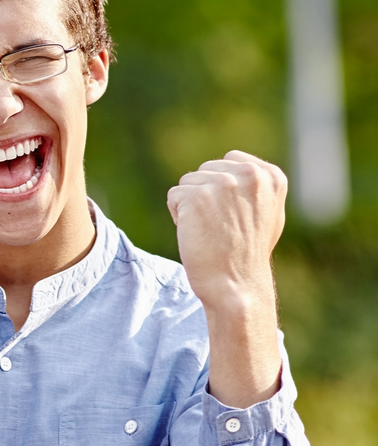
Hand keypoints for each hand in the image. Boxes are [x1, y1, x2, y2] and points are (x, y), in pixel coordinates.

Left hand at [166, 150, 285, 407]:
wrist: (235, 285)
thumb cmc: (248, 254)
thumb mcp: (268, 213)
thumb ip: (255, 185)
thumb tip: (237, 162)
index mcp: (271, 175)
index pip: (229, 160)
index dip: (222, 190)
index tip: (234, 217)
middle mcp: (249, 174)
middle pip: (206, 170)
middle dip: (205, 196)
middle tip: (220, 227)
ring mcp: (222, 183)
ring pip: (188, 183)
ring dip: (191, 206)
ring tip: (210, 230)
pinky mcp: (196, 196)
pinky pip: (174, 196)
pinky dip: (178, 216)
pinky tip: (197, 233)